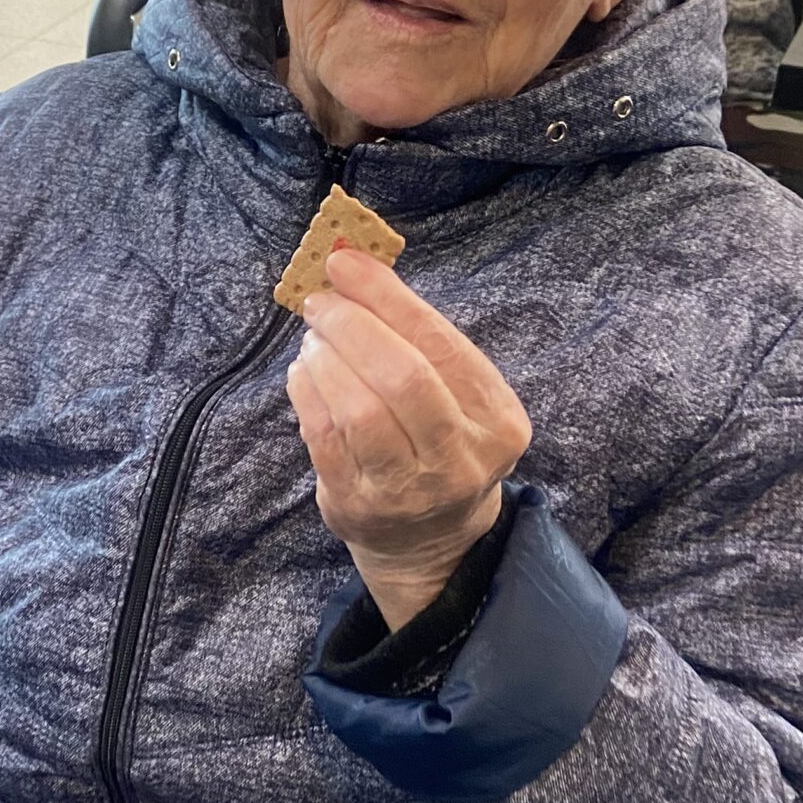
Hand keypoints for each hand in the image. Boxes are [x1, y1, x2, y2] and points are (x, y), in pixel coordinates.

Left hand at [286, 245, 530, 630]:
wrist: (430, 539)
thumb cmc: (436, 442)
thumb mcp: (453, 393)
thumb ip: (417, 336)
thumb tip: (354, 265)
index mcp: (498, 418)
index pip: (440, 343)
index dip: (387, 298)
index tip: (345, 263)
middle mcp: (462, 458)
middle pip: (403, 376)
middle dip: (352, 326)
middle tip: (320, 302)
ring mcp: (410, 490)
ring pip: (360, 410)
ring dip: (325, 360)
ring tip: (313, 341)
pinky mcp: (359, 507)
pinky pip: (325, 439)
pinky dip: (306, 394)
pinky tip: (303, 374)